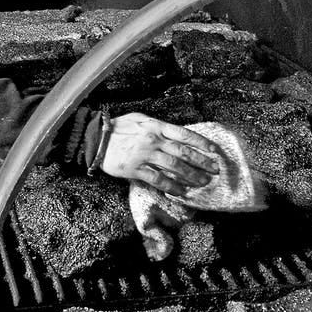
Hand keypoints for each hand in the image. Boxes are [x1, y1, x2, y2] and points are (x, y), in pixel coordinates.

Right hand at [99, 113, 220, 194]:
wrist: (96, 138)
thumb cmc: (118, 127)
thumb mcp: (140, 119)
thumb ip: (158, 127)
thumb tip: (176, 135)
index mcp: (156, 126)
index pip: (185, 135)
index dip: (202, 143)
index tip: (214, 150)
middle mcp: (154, 140)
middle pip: (184, 153)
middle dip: (202, 162)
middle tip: (214, 170)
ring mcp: (145, 155)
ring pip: (175, 167)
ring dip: (191, 176)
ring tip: (203, 182)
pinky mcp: (136, 169)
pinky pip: (158, 180)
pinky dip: (172, 187)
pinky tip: (182, 192)